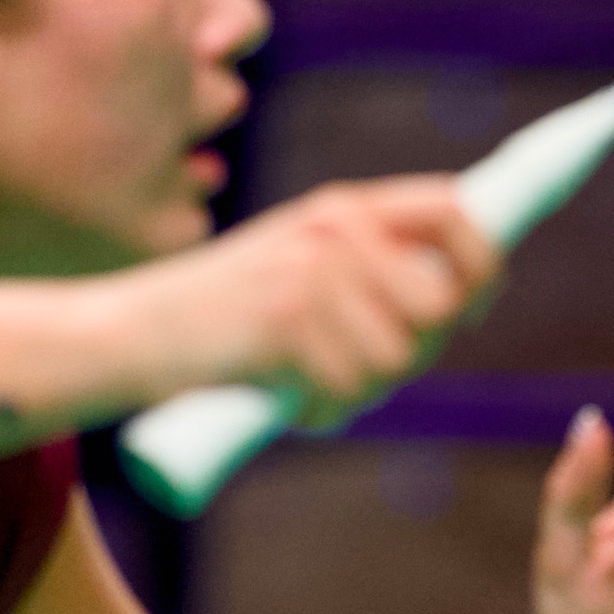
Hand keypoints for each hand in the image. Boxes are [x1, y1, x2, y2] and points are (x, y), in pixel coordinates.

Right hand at [125, 178, 497, 424]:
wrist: (132, 334)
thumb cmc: (225, 317)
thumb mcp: (300, 263)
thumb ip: (370, 268)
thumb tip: (460, 303)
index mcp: (343, 207)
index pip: (454, 211)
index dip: (481, 261)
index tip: (474, 304)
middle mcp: (335, 228)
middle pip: (441, 303)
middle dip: (415, 350)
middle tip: (357, 366)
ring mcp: (312, 271)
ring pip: (399, 358)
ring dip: (360, 388)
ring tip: (305, 377)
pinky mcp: (289, 320)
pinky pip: (351, 386)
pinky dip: (322, 407)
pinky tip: (281, 392)